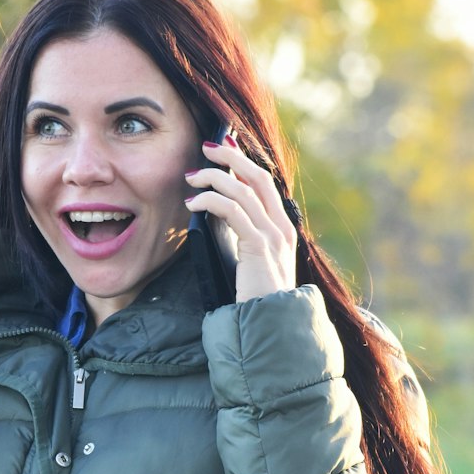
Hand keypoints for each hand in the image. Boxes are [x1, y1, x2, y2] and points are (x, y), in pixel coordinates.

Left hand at [184, 136, 297, 301]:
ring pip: (243, 189)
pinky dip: (210, 200)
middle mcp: (282, 228)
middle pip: (258, 176)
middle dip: (231, 156)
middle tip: (207, 146)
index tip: (226, 146)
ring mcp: (274, 236)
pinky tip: (194, 203)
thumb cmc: (255, 301)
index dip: (245, 161)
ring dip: (214, 177)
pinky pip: (232, 211)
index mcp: (282, 229)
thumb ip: (244, 242)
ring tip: (191, 178)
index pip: (265, 184)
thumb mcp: (252, 266)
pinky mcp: (259, 246)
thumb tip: (218, 220)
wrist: (271, 327)